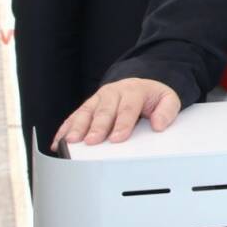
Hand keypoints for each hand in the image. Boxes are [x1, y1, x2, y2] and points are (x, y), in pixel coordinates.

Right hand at [51, 78, 180, 149]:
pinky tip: (59, 141)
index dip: (122, 124)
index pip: (128, 108)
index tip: (118, 138)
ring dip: (77, 128)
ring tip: (71, 142)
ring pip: (86, 113)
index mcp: (134, 90)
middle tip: (92, 141)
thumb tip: (159, 125)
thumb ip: (167, 111)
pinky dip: (65, 129)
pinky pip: (74, 117)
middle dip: (98, 127)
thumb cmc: (152, 97)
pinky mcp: (88, 106)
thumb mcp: (168, 99)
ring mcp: (98, 98)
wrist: (140, 85)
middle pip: (104, 111)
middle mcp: (113, 93)